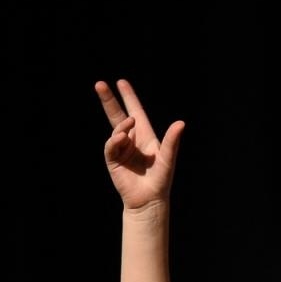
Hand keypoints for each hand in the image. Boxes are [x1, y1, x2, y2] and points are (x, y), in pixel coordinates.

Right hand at [95, 79, 184, 211]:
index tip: (121, 82)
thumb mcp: (168, 159)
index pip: (136, 112)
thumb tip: (181, 123)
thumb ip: (172, 141)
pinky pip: (111, 145)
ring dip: (122, 125)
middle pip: (118, 115)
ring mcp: (121, 149)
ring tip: (130, 123)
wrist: (148, 200)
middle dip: (109, 100)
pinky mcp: (112, 159)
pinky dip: (115, 140)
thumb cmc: (161, 180)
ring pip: (116, 130)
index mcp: (145, 136)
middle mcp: (131, 140)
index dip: (129, 97)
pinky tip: (122, 138)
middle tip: (99, 84)